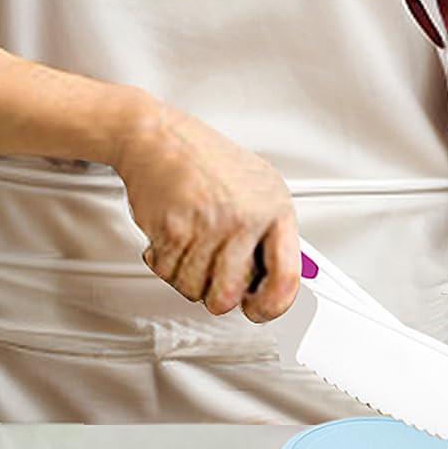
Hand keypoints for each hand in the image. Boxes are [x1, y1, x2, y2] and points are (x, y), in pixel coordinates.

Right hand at [111, 97, 300, 322]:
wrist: (160, 139)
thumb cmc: (208, 162)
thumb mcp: (259, 187)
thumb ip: (270, 233)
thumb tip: (279, 278)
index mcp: (275, 209)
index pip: (287, 276)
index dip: (272, 305)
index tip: (259, 310)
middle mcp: (246, 219)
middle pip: (230, 295)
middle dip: (217, 293)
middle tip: (213, 273)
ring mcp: (210, 226)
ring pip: (196, 290)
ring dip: (188, 277)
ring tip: (192, 246)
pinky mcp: (174, 230)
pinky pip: (168, 274)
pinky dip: (165, 263)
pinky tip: (172, 238)